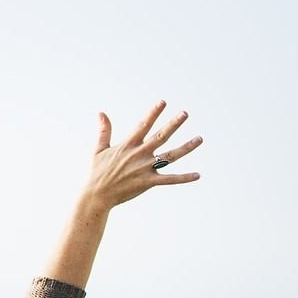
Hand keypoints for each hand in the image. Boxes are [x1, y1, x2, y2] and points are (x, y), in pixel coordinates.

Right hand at [82, 101, 202, 209]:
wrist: (98, 195)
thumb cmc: (98, 172)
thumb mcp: (99, 149)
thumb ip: (104, 131)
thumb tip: (101, 113)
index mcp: (128, 145)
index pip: (143, 125)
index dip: (153, 113)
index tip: (163, 102)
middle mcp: (139, 154)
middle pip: (161, 136)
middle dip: (173, 124)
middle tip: (185, 113)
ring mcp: (145, 168)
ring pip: (170, 156)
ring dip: (186, 147)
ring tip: (200, 139)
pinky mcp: (149, 182)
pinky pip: (170, 179)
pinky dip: (184, 178)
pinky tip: (197, 175)